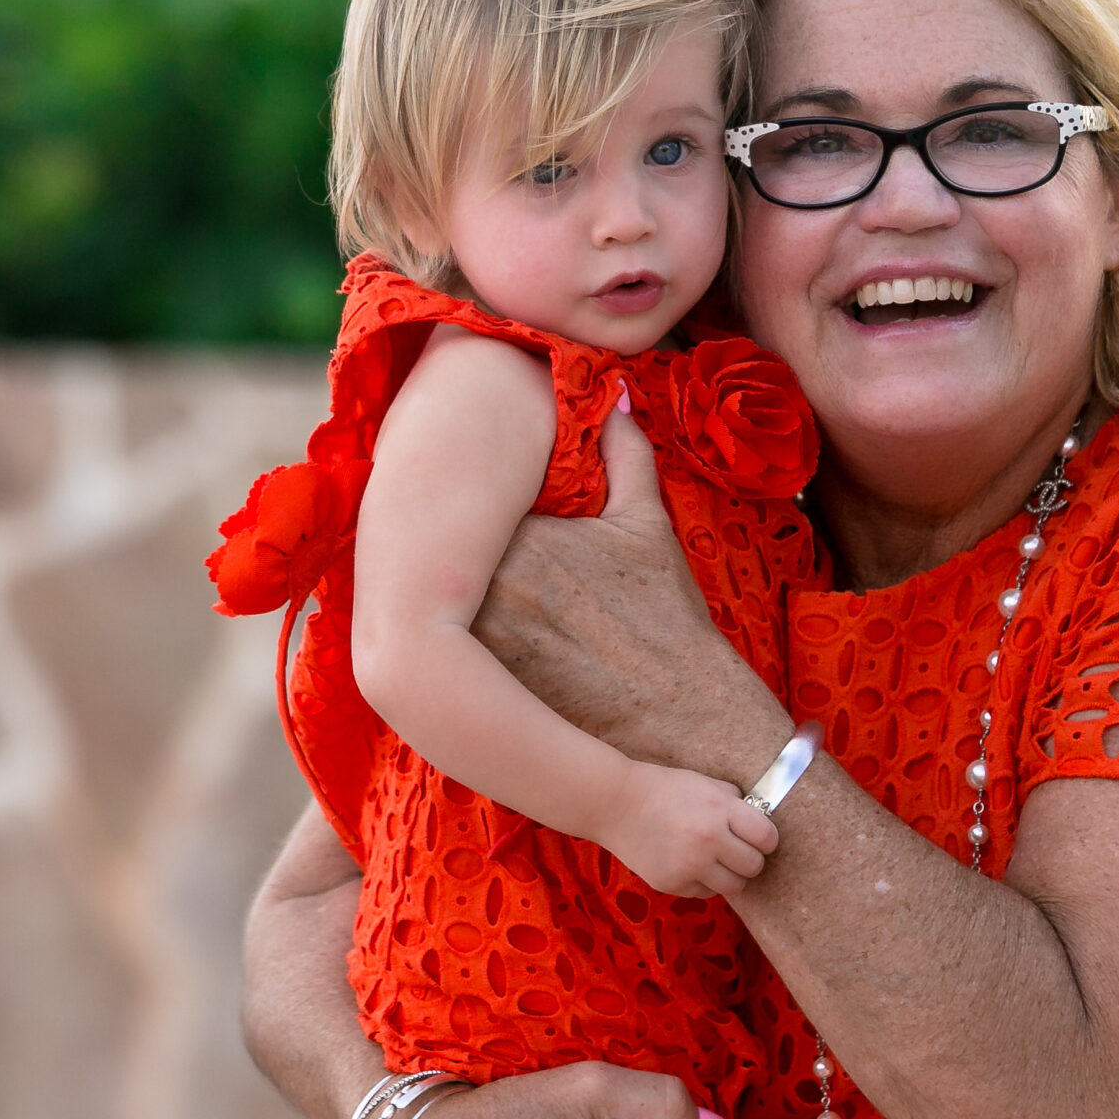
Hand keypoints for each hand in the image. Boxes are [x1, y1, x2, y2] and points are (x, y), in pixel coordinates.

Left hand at [475, 410, 792, 782]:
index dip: (472, 507)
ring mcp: (472, 644)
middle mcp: (484, 588)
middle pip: (440, 556)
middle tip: (464, 550)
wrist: (682, 718)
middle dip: (449, 552)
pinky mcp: (474, 692)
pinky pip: (443, 656)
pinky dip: (450, 648)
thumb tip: (616, 400)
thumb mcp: (648, 527)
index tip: (481, 508)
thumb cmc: (668, 621)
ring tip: (479, 604)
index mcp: (517, 536)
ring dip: (443, 600)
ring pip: (436, 606)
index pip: (466, 505)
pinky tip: (471, 653)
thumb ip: (625, 455)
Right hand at [604, 764, 780, 897]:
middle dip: (750, 858)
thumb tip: (760, 820)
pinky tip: (689, 863)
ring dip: (730, 874)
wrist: (616, 804)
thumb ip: (734, 802)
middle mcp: (708, 841)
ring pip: (734, 886)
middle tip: (737, 850)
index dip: (766, 838)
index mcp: (720, 811)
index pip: (767, 837)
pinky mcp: (672, 884)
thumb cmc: (664, 789)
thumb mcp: (705, 783)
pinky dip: (703, 882)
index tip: (759, 837)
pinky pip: (705, 892)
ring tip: (716, 860)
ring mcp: (689, 866)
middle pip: (754, 866)